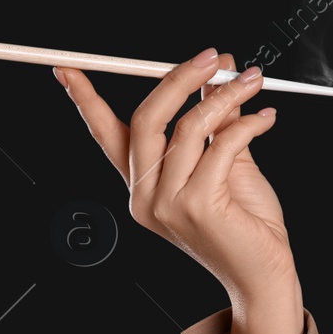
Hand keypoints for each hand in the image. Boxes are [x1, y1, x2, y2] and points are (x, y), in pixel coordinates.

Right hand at [56, 48, 297, 300]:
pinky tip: (265, 119)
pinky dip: (248, 124)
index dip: (85, 99)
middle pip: (145, 119)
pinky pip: (221, 145)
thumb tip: (216, 72)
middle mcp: (145, 196)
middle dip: (179, 78)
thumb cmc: (244, 224)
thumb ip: (214, 120)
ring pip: (188, 126)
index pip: (105, 134)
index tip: (67, 70)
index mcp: (142, 184)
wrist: (263, 275)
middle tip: (212, 58)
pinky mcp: (197, 206)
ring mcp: (167, 204)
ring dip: (225, 95)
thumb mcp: (225, 161)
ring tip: (252, 82)